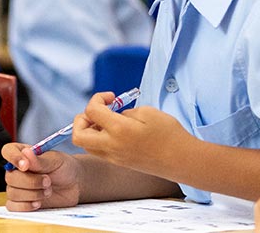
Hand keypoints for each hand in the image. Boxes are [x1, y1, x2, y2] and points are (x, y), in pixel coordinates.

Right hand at [1, 142, 80, 210]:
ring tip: (48, 191)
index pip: (8, 151)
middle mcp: (17, 170)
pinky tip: (38, 202)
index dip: (13, 158)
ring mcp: (18, 186)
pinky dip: (25, 206)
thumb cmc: (64, 168)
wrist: (74, 185)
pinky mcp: (21, 202)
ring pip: (12, 193)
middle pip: (10, 177)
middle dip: (30, 182)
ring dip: (32, 194)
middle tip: (48, 181)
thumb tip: (26, 153)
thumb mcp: (56, 160)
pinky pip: (12, 206)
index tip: (26, 165)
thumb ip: (40, 160)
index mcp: (23, 154)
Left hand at [70, 93, 193, 177]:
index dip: (97, 98)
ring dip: (89, 130)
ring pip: (86, 145)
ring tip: (108, 121)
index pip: (91, 111)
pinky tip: (116, 131)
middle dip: (82, 119)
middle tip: (99, 111)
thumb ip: (124, 112)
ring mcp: (114, 158)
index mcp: (119, 130)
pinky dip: (99, 138)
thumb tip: (112, 115)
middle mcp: (111, 146)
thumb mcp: (147, 112)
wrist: (182, 160)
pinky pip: (98, 150)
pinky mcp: (120, 163)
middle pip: (78, 135)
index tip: (111, 97)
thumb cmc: (169, 134)